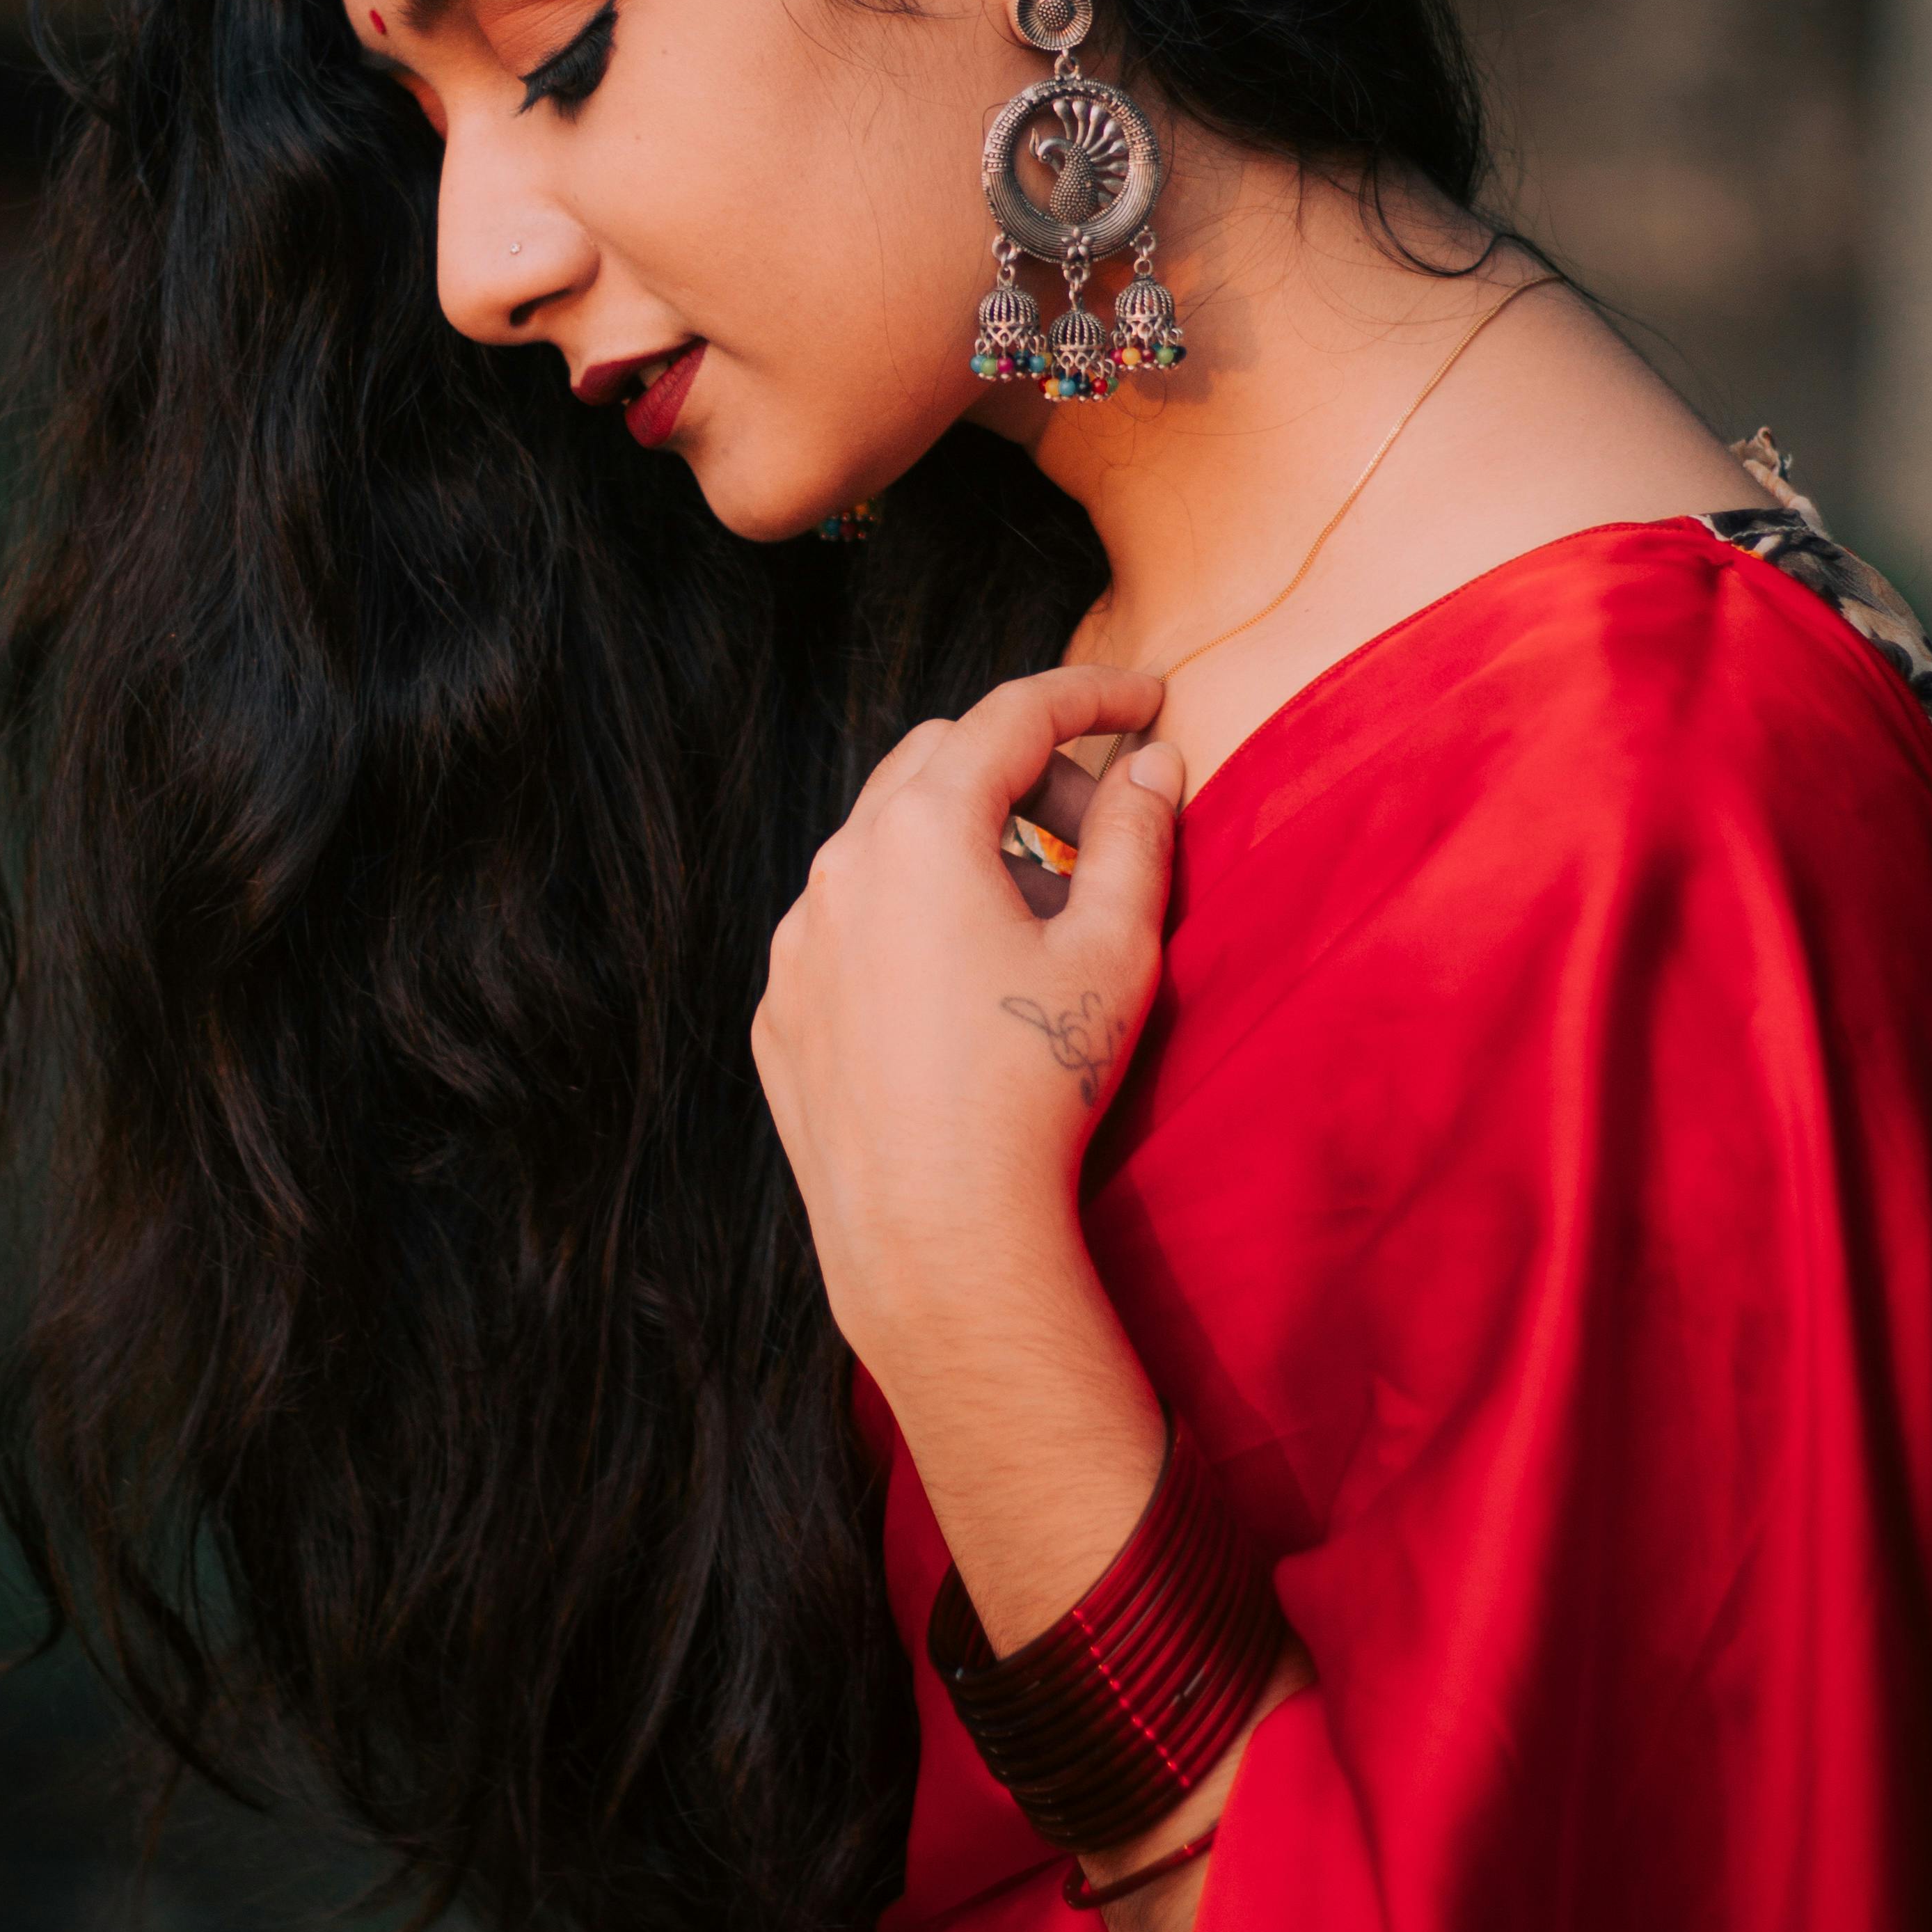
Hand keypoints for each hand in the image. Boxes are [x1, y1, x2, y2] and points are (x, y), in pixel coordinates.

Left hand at [754, 666, 1177, 1373]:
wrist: (936, 1234)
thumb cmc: (1037, 1088)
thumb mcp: (1115, 950)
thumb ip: (1136, 838)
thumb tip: (1150, 768)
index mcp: (919, 830)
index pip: (1012, 717)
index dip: (1089, 697)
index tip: (1144, 700)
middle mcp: (838, 867)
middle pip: (937, 764)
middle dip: (1025, 772)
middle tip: (1100, 827)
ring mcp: (797, 942)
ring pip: (882, 847)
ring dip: (963, 849)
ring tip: (1037, 918)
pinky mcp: (780, 1010)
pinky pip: (846, 929)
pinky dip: (908, 921)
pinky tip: (965, 987)